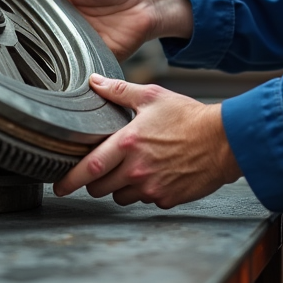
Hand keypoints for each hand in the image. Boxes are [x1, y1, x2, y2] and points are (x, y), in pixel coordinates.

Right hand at [30, 0, 191, 61]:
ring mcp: (79, 45)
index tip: (16, 17)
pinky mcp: (94, 59)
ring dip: (55, 55)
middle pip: (44, 38)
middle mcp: (67, 27)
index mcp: (61, 5)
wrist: (147, 4)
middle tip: (37, 34)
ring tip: (53, 49)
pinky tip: (71, 66)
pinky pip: (80, 69)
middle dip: (39, 39)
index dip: (28, 17)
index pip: (37, 14)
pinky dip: (76, 70)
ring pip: (58, 56)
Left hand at [53, 74, 241, 207]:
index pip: (89, 167)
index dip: (70, 179)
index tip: (58, 185)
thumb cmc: (188, 116)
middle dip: (95, 181)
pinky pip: (145, 200)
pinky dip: (145, 191)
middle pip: (100, 187)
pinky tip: (157, 173)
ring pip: (120, 197)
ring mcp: (151, 188)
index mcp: (128, 143)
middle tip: (103, 169)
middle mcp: (136, 169)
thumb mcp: (152, 96)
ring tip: (135, 167)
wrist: (224, 141)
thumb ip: (119, 91)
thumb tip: (94, 82)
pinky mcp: (166, 199)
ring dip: (120, 187)